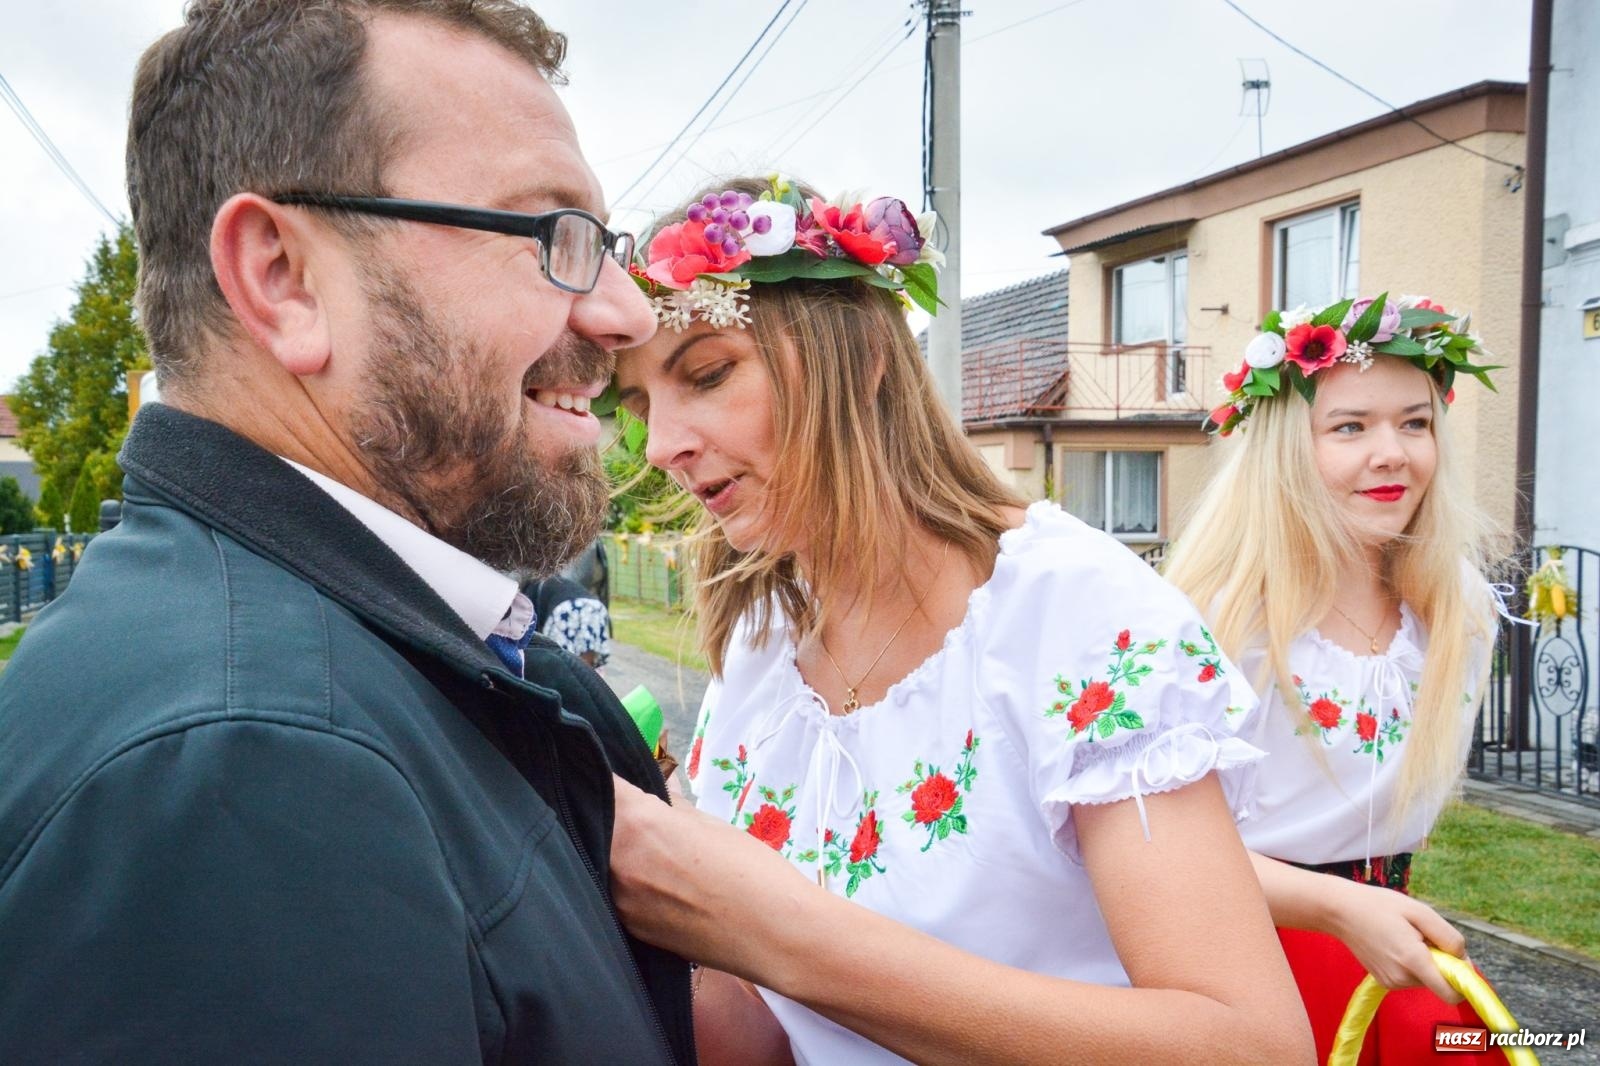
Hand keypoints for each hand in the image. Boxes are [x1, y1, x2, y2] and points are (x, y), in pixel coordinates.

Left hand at [609, 775, 816, 979]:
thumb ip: (672, 805)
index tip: (615, 777)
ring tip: (649, 848)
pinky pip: (614, 892)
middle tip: (633, 809)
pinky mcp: (628, 929)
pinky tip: (654, 880)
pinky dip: (626, 880)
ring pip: (600, 860)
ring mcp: (618, 900)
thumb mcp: (709, 824)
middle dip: (609, 812)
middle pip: (594, 823)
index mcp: (637, 824)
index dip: (607, 777)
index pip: (601, 785)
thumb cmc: (751, 869)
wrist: (773, 935)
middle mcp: (616, 861)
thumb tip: (659, 790)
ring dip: (615, 848)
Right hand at [1327, 878, 1467, 1002]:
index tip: (1456, 959)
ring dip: (1426, 962)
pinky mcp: (1384, 982)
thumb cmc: (1379, 905)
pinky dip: (1412, 964)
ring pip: (1426, 980)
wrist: (1339, 911)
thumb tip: (1464, 960)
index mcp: (1412, 960)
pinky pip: (1411, 978)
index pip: (1450, 994)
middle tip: (1422, 935)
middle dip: (1440, 962)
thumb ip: (1448, 937)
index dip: (1462, 979)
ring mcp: (1391, 982)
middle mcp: (1401, 978)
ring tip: (1406, 936)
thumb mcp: (1419, 911)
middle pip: (1440, 982)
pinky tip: (1396, 944)